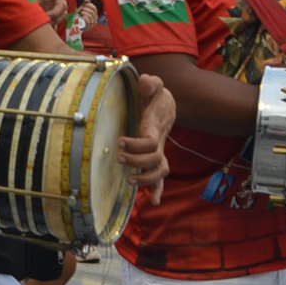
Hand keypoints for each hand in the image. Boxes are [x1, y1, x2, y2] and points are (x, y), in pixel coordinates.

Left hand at [29, 0, 72, 28]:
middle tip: (44, 20)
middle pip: (61, 7)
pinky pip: (58, 22)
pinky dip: (53, 27)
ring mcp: (60, 6)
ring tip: (45, 29)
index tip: (36, 2)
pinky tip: (46, 33)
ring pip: (61, 16)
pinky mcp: (57, 14)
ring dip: (54, 22)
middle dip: (53, 14)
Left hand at [116, 73, 174, 194]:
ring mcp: (158, 152)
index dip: (136, 145)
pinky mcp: (155, 158)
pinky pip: (160, 178)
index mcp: (155, 127)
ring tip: (130, 180)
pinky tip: (153, 202)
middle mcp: (159, 143)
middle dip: (137, 161)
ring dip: (146, 180)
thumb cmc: (155, 95)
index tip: (120, 141)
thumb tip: (145, 83)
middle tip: (119, 157)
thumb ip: (150, 83)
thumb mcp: (154, 85)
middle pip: (155, 160)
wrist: (166, 105)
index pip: (150, 142)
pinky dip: (158, 190)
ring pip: (160, 172)